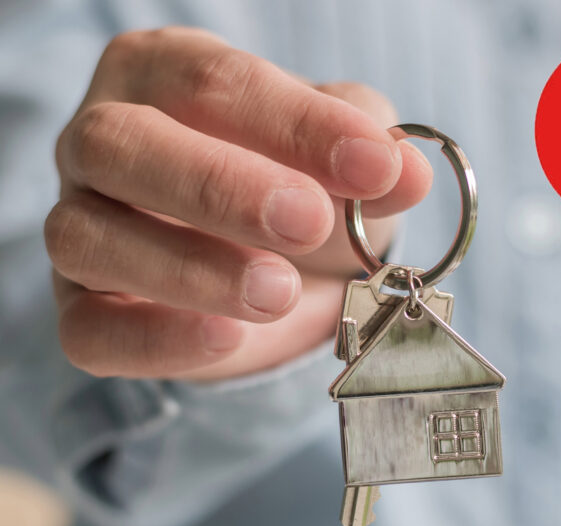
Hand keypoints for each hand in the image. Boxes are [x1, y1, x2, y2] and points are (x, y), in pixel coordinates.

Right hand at [44, 27, 431, 379]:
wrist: (272, 266)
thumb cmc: (296, 190)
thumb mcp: (338, 158)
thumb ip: (368, 152)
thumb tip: (408, 172)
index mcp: (162, 76)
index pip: (213, 83)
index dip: (296, 125)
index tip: (373, 167)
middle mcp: (102, 143)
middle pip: (120, 145)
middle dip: (219, 186)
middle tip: (308, 221)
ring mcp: (78, 226)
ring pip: (88, 237)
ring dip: (190, 269)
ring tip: (278, 292)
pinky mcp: (82, 310)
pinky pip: (89, 330)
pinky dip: (155, 339)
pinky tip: (224, 336)